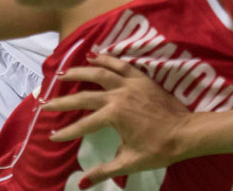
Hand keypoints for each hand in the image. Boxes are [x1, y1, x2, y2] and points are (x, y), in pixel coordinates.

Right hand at [43, 53, 191, 185]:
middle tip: (46, 104)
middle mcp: (118, 95)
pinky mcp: (141, 78)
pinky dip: (106, 58)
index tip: (52, 136)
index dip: (67, 132)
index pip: (84, 124)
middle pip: (85, 95)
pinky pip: (120, 64)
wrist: (186, 132)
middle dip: (63, 101)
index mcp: (115, 115)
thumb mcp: (129, 162)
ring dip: (79, 72)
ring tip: (63, 74)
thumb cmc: (159, 149)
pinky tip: (94, 55)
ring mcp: (130, 83)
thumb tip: (81, 183)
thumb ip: (104, 171)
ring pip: (99, 71)